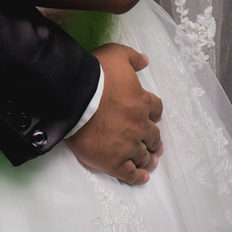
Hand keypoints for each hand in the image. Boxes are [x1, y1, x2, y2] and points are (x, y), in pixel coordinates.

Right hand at [66, 43, 162, 185]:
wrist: (75, 97)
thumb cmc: (95, 74)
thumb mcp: (116, 54)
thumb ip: (132, 57)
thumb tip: (144, 61)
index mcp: (141, 102)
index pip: (156, 109)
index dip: (154, 114)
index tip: (152, 117)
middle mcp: (139, 125)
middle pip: (153, 136)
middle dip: (154, 140)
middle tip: (154, 145)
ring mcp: (128, 145)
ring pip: (144, 156)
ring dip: (148, 159)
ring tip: (150, 162)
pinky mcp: (114, 161)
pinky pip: (130, 173)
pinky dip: (137, 176)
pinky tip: (141, 177)